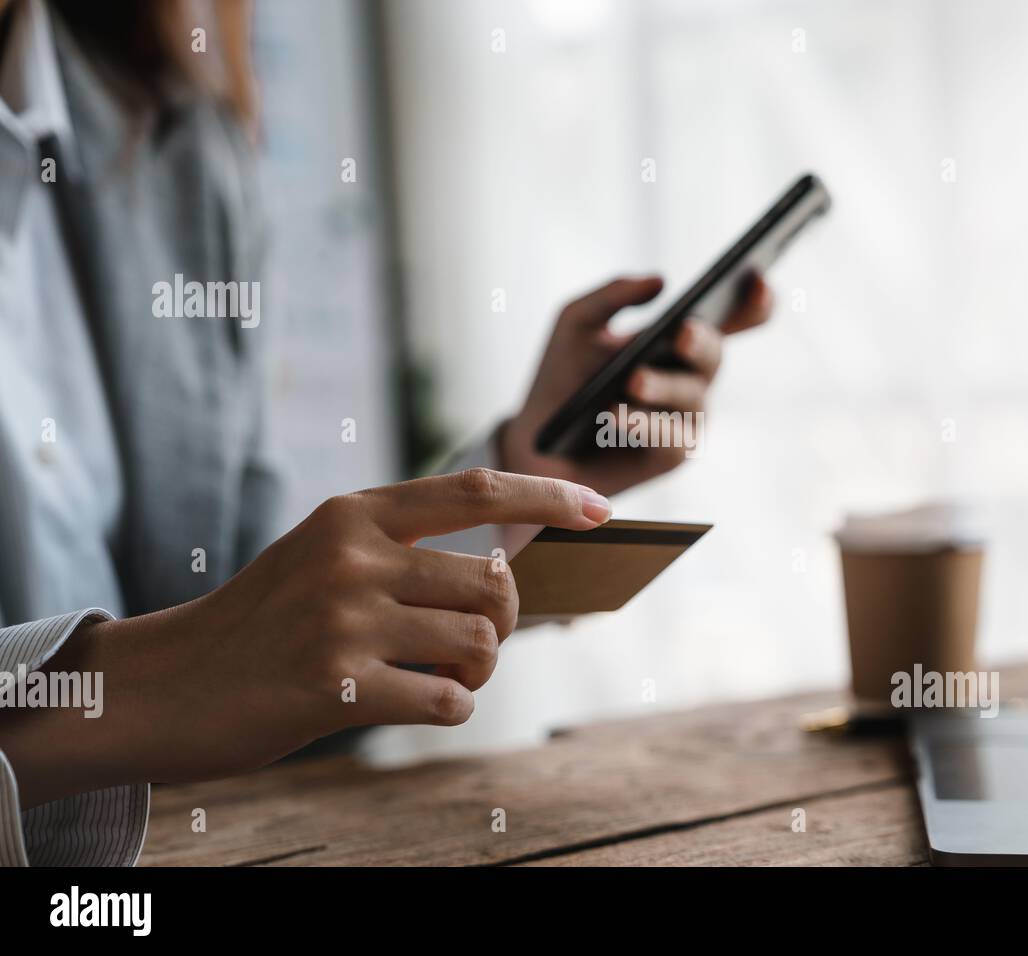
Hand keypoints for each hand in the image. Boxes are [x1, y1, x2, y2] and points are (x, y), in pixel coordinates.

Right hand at [0, 469, 610, 805]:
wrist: (170, 686)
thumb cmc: (266, 624)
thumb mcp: (325, 558)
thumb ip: (404, 551)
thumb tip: (507, 573)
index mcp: (355, 514)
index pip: (476, 489)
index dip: (548, 497)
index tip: (601, 509)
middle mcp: (354, 556)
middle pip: (493, 581)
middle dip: (504, 622)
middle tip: (472, 643)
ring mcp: (344, 619)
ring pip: (479, 640)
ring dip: (477, 669)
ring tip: (438, 674)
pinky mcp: (337, 685)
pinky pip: (450, 697)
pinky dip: (451, 706)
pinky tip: (413, 702)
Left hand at [500, 274, 773, 494]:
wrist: (539, 434)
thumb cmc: (565, 374)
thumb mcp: (577, 322)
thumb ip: (613, 295)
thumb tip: (660, 280)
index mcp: (683, 339)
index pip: (735, 317)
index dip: (755, 301)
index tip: (756, 277)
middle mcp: (694, 377)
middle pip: (713, 355)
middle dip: (700, 342)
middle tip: (682, 331)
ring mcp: (687, 417)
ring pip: (691, 398)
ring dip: (662, 387)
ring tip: (634, 380)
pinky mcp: (671, 456)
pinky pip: (668, 439)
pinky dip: (643, 426)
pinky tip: (619, 415)